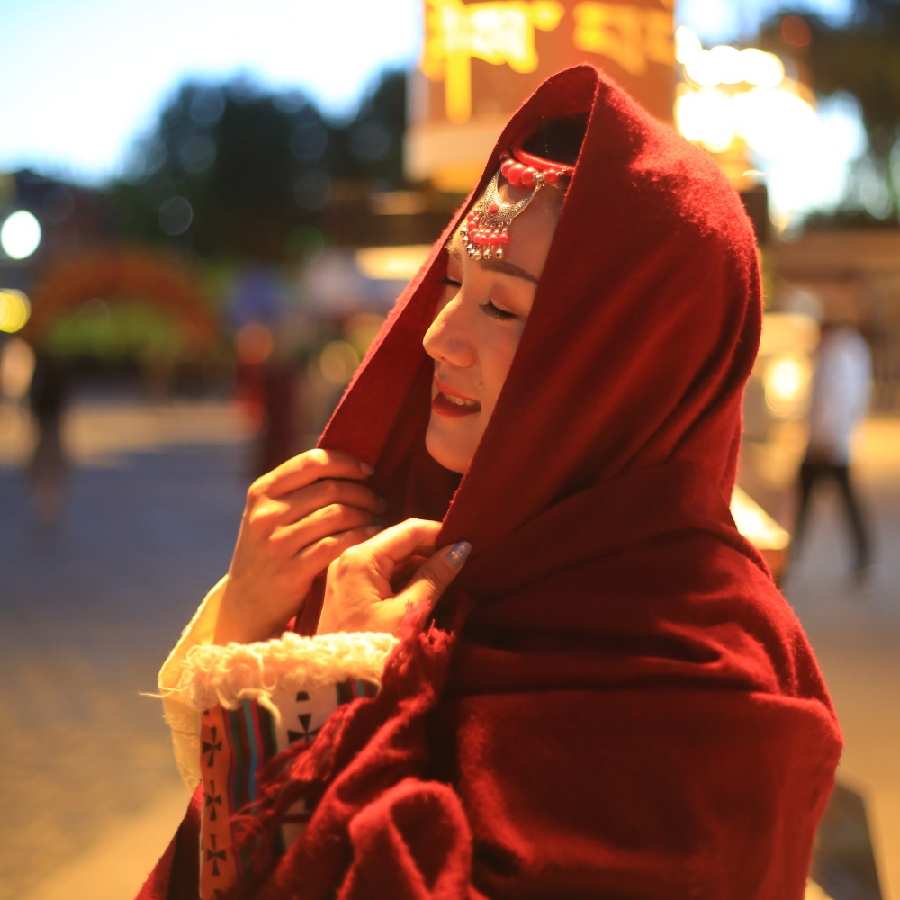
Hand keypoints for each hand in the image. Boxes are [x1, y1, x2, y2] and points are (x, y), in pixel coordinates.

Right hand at [215, 448, 382, 643]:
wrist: (246, 604)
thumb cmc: (269, 551)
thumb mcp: (269, 514)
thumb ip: (297, 490)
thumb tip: (348, 465)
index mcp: (262, 491)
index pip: (313, 461)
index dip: (347, 463)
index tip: (368, 472)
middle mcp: (266, 514)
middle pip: (331, 489)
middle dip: (363, 492)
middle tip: (379, 501)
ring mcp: (277, 543)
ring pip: (338, 515)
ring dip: (366, 515)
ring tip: (377, 519)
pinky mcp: (292, 570)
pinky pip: (338, 544)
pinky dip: (361, 537)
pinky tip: (372, 538)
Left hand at [318, 518, 470, 636]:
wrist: (334, 686)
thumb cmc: (373, 648)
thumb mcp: (408, 612)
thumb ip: (434, 577)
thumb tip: (461, 549)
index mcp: (362, 557)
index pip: (409, 529)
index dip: (440, 533)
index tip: (468, 543)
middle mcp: (350, 555)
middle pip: (399, 540)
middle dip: (431, 548)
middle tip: (463, 560)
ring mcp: (347, 572)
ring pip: (392, 556)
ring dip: (420, 563)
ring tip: (449, 574)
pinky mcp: (348, 588)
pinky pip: (382, 572)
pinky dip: (405, 576)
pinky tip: (426, 587)